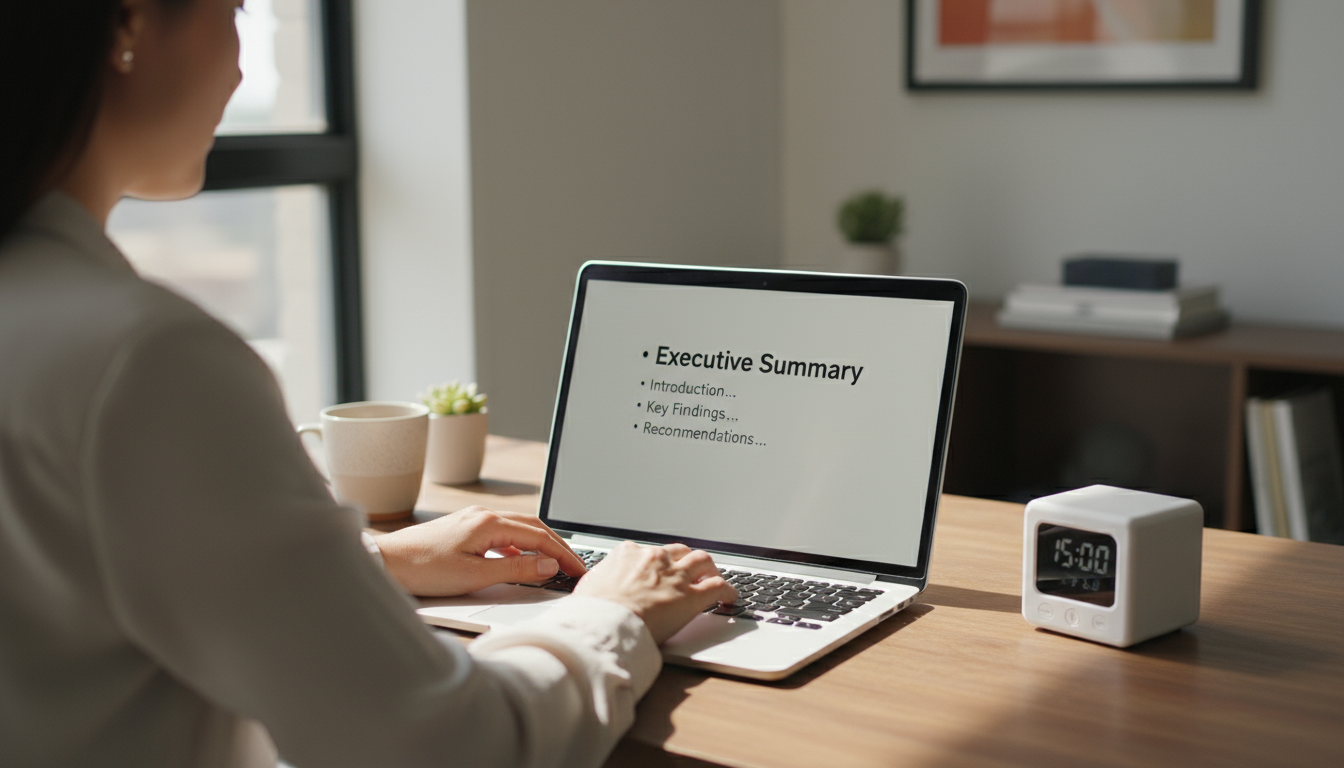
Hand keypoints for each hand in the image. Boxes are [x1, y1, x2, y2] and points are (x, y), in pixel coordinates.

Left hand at [375, 506, 586, 596]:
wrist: (386, 562)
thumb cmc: (424, 569)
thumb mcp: (475, 576)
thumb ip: (516, 571)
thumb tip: (548, 566)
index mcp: (490, 523)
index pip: (540, 537)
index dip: (564, 555)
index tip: (580, 571)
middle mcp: (484, 515)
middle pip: (534, 527)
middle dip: (558, 546)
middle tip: (575, 567)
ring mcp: (473, 519)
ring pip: (519, 528)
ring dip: (540, 544)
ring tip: (555, 564)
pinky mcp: (464, 528)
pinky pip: (503, 534)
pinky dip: (520, 546)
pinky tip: (520, 561)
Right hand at [573, 541, 737, 643]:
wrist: (604, 625)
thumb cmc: (592, 612)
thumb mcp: (589, 587)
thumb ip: (600, 582)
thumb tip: (596, 588)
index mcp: (628, 553)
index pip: (650, 552)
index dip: (658, 563)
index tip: (660, 571)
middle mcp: (655, 558)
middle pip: (680, 551)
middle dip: (686, 560)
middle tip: (690, 571)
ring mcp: (675, 576)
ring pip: (703, 561)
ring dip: (710, 569)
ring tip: (713, 577)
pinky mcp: (691, 597)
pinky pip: (718, 586)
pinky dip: (728, 591)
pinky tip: (729, 598)